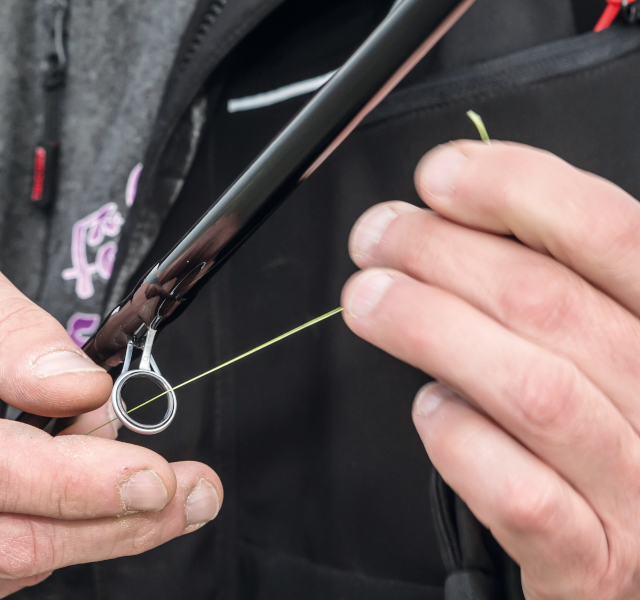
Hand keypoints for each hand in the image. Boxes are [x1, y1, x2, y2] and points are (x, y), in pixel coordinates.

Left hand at [343, 141, 639, 598]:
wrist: (630, 566)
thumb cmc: (605, 437)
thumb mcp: (604, 344)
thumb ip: (552, 285)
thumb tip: (453, 216)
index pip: (613, 234)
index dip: (518, 190)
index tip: (441, 176)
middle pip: (550, 303)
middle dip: (441, 254)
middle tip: (377, 238)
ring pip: (531, 388)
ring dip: (430, 328)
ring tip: (368, 299)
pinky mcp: (594, 561)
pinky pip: (520, 491)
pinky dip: (460, 438)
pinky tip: (430, 409)